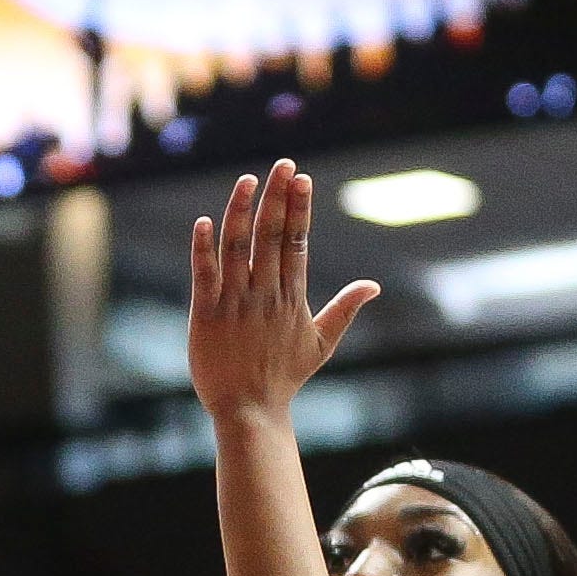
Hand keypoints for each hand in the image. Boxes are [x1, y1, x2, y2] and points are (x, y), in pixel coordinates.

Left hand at [187, 163, 378, 421]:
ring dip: (242, 212)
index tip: (302, 179)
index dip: (299, 209)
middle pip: (272, 237)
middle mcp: (265, 295)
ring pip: (237, 248)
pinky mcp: (205, 315)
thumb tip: (372, 285)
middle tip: (284, 164)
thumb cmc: (284, 378)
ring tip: (248, 180)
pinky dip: (203, 248)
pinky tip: (204, 222)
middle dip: (278, 198)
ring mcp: (235, 303)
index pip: (296, 243)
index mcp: (291, 297)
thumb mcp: (321, 344)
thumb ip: (344, 310)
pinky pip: (204, 275)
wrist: (249, 411)